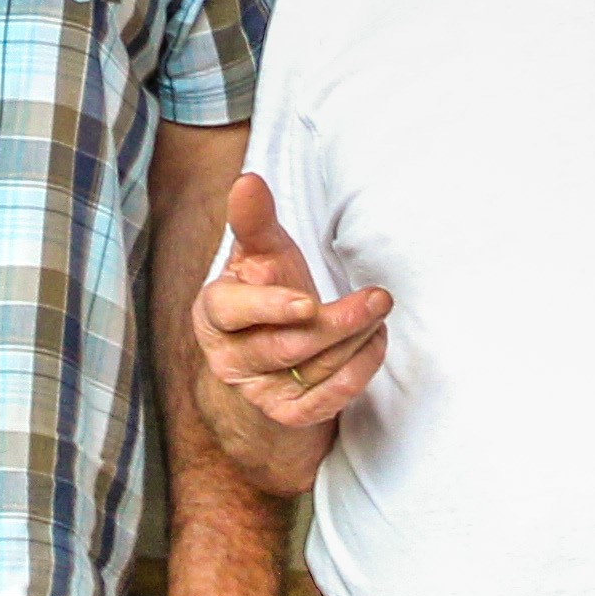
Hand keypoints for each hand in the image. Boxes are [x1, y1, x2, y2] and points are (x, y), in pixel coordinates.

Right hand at [194, 174, 390, 456]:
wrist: (269, 360)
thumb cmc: (265, 293)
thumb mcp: (260, 256)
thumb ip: (254, 221)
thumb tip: (248, 180)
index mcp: (214, 315)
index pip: (231, 312)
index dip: (268, 308)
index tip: (307, 302)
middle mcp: (229, 359)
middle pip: (284, 346)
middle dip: (336, 323)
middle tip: (378, 298)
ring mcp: (258, 391)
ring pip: (312, 370)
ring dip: (355, 341)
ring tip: (379, 310)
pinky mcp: (288, 414)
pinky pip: (327, 401)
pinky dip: (357, 372)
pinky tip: (375, 342)